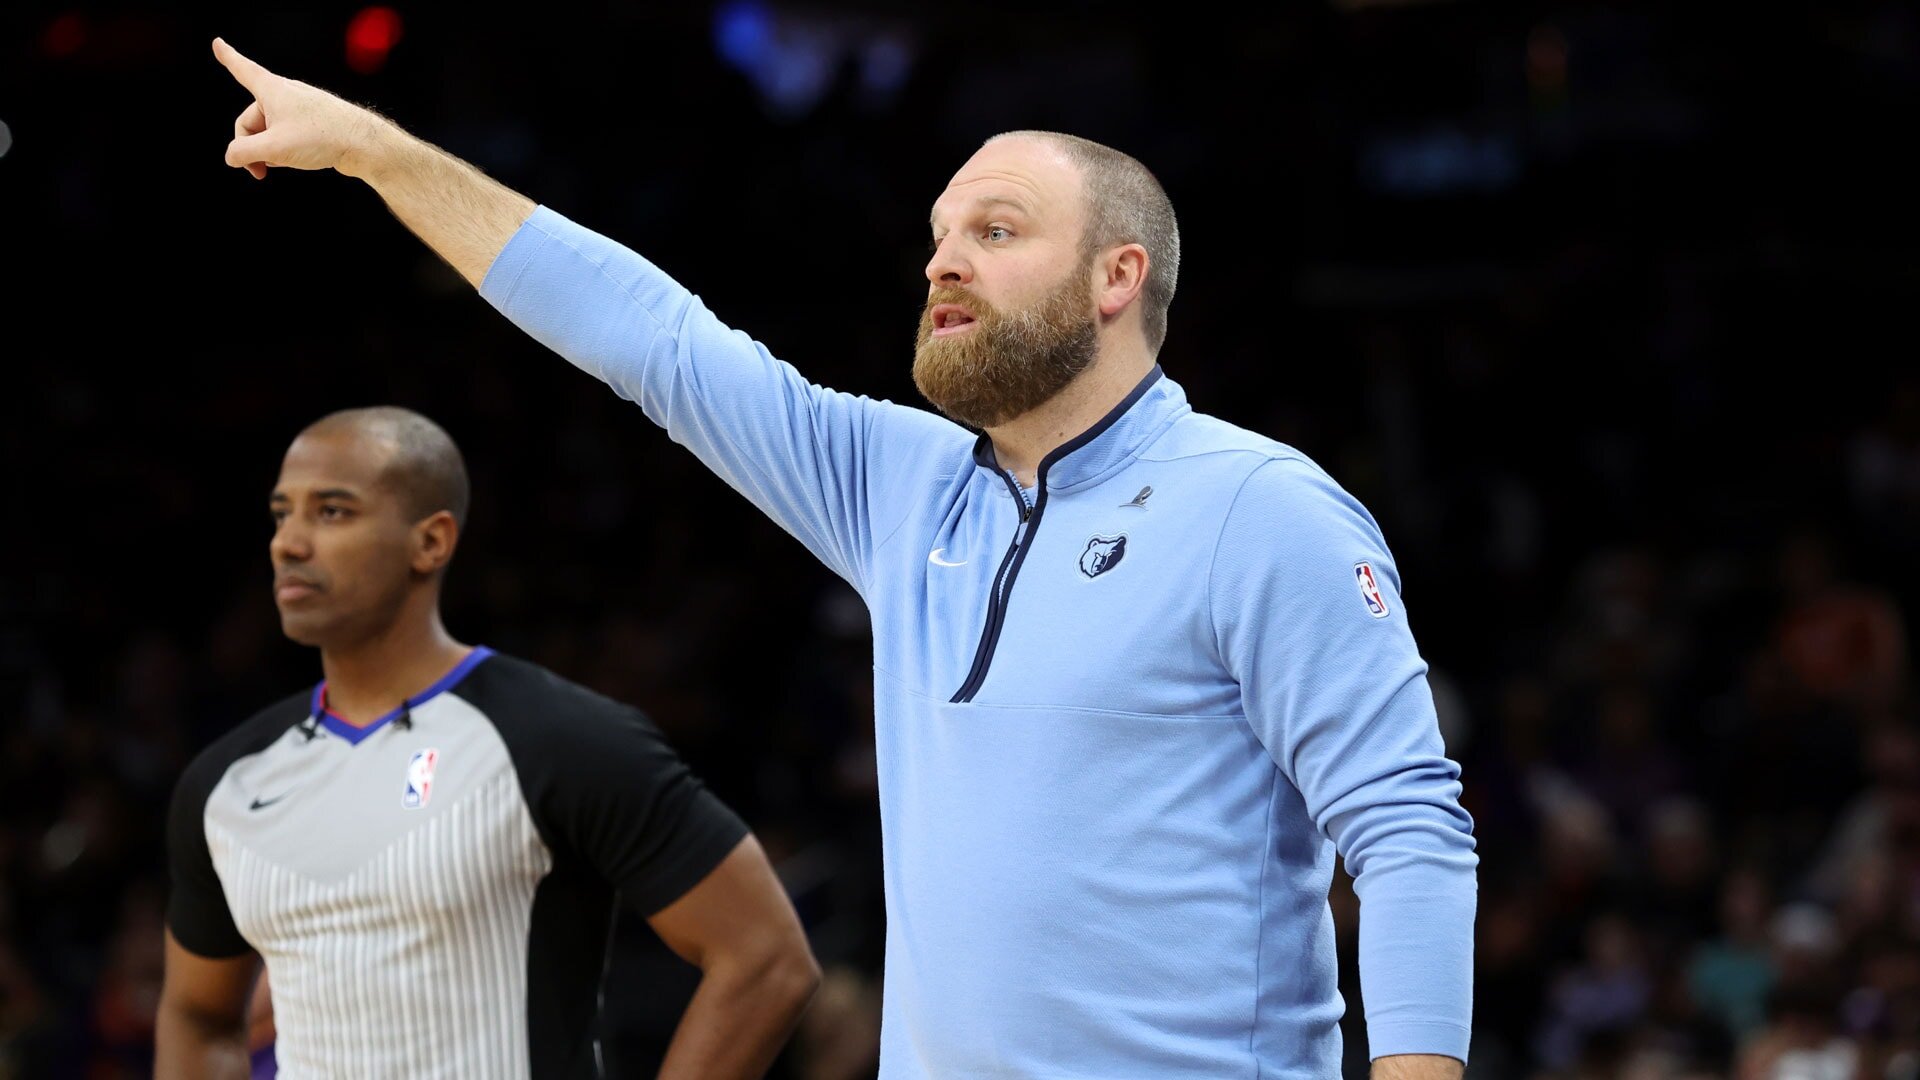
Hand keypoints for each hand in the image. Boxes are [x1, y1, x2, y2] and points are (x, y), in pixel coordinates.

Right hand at [212, 37, 387, 179]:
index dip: (228, 57)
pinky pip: (286, 136)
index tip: (217, 43)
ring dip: (268, 151)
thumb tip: (232, 157)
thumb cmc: (322, 138)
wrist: (364, 144)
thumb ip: (244, 152)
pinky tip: (296, 161)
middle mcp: (285, 94)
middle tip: (257, 171)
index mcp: (272, 90)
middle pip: (251, 120)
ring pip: (269, 131)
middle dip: (250, 147)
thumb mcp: (274, 148)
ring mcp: (300, 108)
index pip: (242, 70)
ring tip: (283, 164)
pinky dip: (284, 150)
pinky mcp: (313, 122)